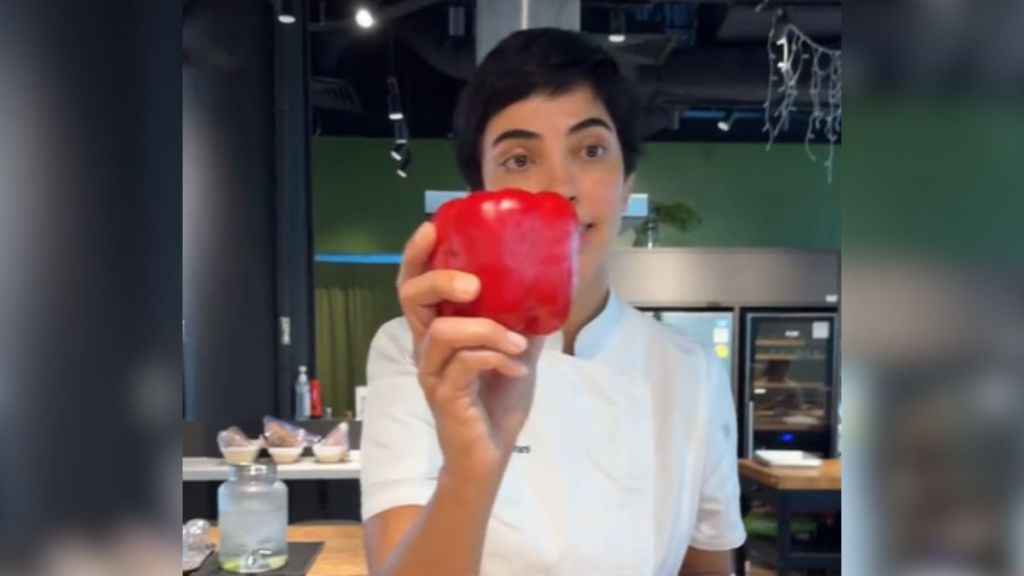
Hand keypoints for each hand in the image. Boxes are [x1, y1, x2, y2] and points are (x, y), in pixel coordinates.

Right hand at [397, 222, 543, 481]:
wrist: (490, 455)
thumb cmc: (497, 401)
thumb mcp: (517, 352)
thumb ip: (524, 320)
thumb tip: (552, 284)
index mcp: (438, 329)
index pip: (414, 284)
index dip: (417, 255)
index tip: (433, 228)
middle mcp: (426, 347)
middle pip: (411, 297)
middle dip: (442, 280)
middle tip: (476, 284)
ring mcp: (432, 372)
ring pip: (443, 331)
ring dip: (487, 330)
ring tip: (517, 344)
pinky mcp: (444, 397)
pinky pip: (465, 364)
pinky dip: (496, 359)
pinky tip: (517, 368)